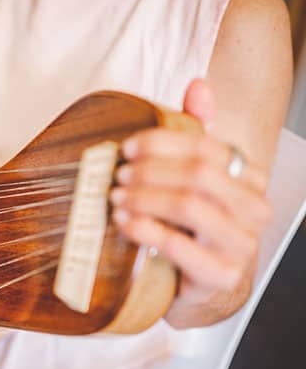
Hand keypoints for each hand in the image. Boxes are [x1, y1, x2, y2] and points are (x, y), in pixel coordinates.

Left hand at [110, 80, 271, 327]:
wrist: (199, 283)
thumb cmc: (191, 226)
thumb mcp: (191, 177)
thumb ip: (195, 133)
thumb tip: (198, 86)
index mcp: (246, 177)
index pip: (204, 146)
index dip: (160, 143)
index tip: (125, 148)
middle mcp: (254, 207)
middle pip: (197, 173)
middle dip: (149, 171)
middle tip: (117, 175)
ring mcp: (241, 244)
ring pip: (189, 205)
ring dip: (144, 198)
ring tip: (115, 198)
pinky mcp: (222, 275)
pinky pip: (179, 246)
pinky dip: (145, 229)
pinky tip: (123, 222)